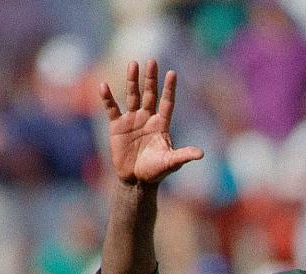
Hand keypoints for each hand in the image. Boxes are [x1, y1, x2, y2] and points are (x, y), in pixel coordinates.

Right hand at [100, 60, 203, 183]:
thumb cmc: (156, 171)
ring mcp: (132, 120)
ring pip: (132, 96)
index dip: (169, 89)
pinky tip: (104, 86)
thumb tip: (201, 154)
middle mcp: (148, 118)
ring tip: (133, 64)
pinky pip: (112, 108)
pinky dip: (108, 98)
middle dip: (151, 79)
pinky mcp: (117, 126)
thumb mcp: (171, 162)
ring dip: (132, 81)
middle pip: (150, 94)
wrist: (136, 180)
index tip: (172, 73)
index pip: (167, 102)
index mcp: (162, 125)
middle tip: (152, 61)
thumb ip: (184, 155)